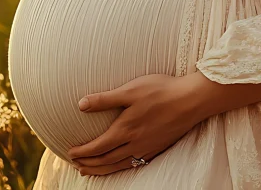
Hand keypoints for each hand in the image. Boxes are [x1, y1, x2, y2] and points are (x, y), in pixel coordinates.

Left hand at [66, 73, 210, 175]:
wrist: (190, 100)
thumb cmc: (161, 91)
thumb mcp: (131, 90)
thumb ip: (105, 99)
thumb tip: (81, 104)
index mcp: (125, 130)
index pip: (97, 147)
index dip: (82, 152)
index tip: (70, 152)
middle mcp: (134, 144)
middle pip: (105, 161)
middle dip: (88, 164)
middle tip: (76, 164)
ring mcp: (146, 149)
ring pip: (118, 166)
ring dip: (101, 170)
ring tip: (90, 171)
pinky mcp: (157, 148)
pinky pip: (133, 165)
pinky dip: (119, 168)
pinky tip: (119, 165)